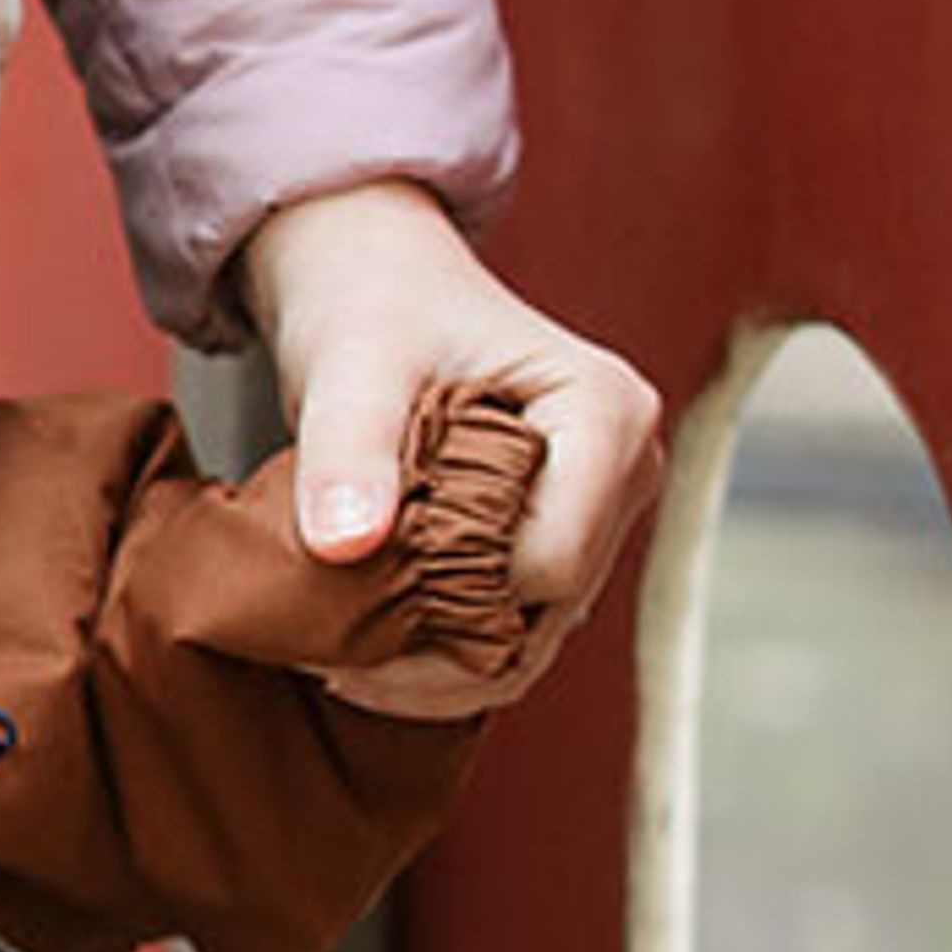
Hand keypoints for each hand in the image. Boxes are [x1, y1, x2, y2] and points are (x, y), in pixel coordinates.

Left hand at [235, 179, 662, 717]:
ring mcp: (601, 510)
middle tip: (326, 659)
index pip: (547, 561)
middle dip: (439, 652)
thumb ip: (350, 452)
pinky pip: (513, 624)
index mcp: (607, 414)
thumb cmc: (373, 309)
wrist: (374, 285)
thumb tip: (345, 548)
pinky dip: (443, 651)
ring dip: (437, 667)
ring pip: (532, 635)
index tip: (344, 608)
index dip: (448, 601)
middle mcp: (626, 468)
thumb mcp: (352, 369)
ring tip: (336, 660)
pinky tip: (364, 649)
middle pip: (545, 611)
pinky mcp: (562, 538)